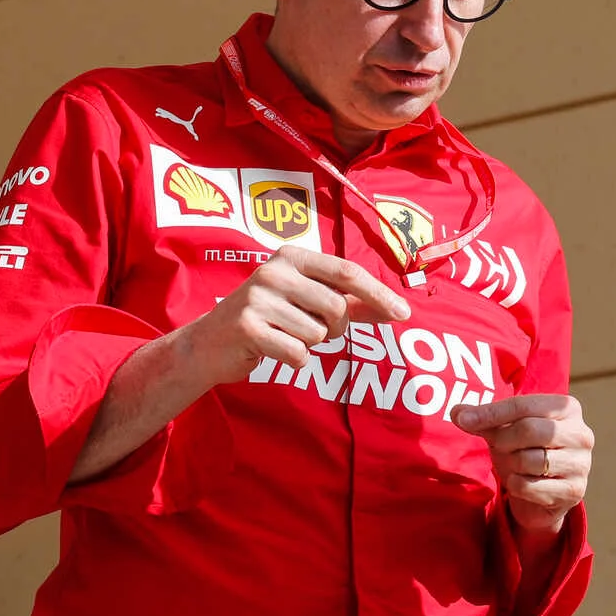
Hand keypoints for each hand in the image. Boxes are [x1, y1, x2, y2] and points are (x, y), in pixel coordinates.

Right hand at [182, 247, 408, 385]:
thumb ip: (351, 303)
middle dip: (334, 328)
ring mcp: (258, 297)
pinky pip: (298, 353)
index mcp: (292, 257)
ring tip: (284, 335)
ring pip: (318, 334)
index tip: (404, 314)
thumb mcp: (308, 303)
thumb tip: (394, 310)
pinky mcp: (247, 326)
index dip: (378, 294)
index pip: (347, 273)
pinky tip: (272, 349)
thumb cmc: (269, 319)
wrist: (211, 343)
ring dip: (310, 344)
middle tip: (310, 329)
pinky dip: (294, 359)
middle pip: (337, 308)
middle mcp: (274, 271)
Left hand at [450, 395, 591, 532]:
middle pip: (529, 429)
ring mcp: (581, 464)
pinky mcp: (574, 491)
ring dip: (511, 465)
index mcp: (568, 408)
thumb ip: (484, 420)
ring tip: (514, 466)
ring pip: (530, 460)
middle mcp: (581, 433)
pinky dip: (517, 486)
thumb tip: (456, 413)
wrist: (542, 495)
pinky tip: (523, 484)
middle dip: (504, 440)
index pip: (524, 405)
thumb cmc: (524, 452)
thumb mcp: (505, 431)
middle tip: (497, 448)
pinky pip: (530, 486)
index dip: (491, 413)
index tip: (462, 419)